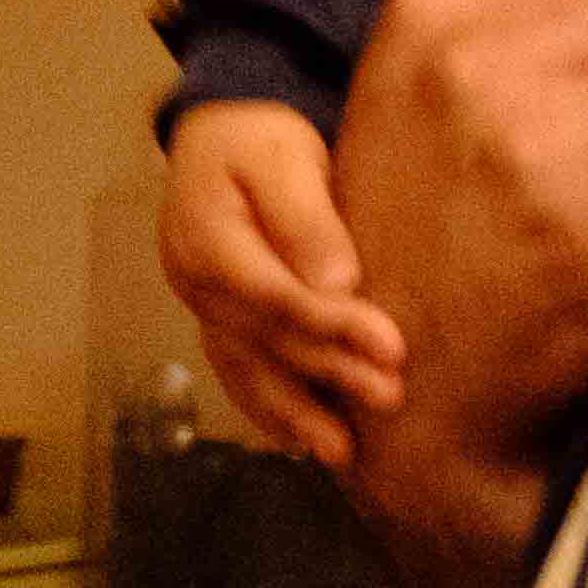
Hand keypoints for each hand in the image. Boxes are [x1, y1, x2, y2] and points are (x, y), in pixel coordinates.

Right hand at [158, 101, 403, 466]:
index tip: (392, 346)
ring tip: (342, 454)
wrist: (218, 133)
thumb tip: (335, 281)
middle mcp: (195, 282)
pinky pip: (239, 369)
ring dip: (295, 412)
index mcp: (208, 239)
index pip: (274, 295)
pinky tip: (299, 444)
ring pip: (247, 367)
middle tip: (390, 398)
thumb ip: (305, 216)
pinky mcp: (218, 318)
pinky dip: (268, 408)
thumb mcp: (283, 157)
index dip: (333, 325)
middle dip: (329, 373)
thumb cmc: (259, 139)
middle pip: (266, 338)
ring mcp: (202, 305)